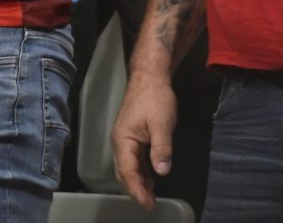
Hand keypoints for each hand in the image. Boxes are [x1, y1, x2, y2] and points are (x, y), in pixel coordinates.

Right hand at [112, 72, 175, 208]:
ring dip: (137, 181)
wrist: (149, 78)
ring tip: (150, 196)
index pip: (127, 169)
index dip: (136, 188)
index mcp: (124, 139)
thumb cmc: (155, 99)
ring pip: (127, 165)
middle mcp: (120, 141)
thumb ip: (161, 148)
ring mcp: (125, 138)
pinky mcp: (132, 136)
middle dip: (135, 189)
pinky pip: (133, 159)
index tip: (147, 203)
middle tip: (148, 204)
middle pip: (123, 170)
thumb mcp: (162, 124)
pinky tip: (150, 178)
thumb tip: (161, 171)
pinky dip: (140, 171)